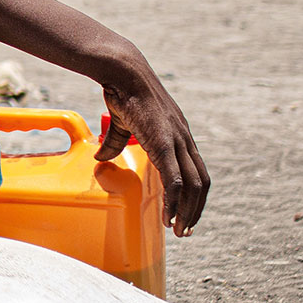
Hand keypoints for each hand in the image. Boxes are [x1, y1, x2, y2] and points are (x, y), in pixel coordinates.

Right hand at [93, 55, 209, 236]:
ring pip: (193, 185)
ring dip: (188, 211)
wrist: (124, 72)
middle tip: (184, 230)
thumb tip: (101, 158)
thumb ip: (116, 142)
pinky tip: (169, 217)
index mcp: (179, 135)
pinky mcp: (164, 142)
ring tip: (178, 230)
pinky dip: (174, 202)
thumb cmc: (123, 92)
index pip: (198, 171)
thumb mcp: (122, 123)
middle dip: (196, 210)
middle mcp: (184, 139)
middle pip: (202, 183)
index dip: (195, 195)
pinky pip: (175, 179)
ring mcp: (177, 140)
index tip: (186, 214)